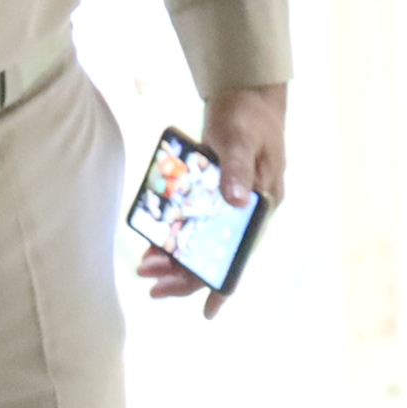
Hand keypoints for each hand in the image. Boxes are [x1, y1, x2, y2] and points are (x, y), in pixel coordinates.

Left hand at [141, 82, 287, 315]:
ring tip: (145, 267)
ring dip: (174, 257)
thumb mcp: (242, 140)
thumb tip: (236, 200)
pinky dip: (173, 235)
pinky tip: (154, 240)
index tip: (207, 311)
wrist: (247, 96)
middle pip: (215, 254)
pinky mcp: (213, 193)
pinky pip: (192, 223)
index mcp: (261, 205)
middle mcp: (246, 211)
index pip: (243, 253)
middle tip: (149, 283)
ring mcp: (229, 203)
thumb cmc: (249, 118)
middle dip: (183, 274)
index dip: (224, 284)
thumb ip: (237, 169)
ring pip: (201, 243)